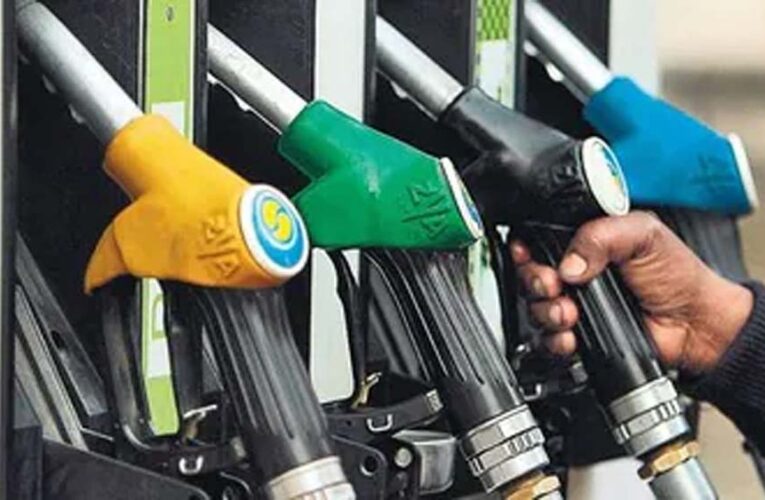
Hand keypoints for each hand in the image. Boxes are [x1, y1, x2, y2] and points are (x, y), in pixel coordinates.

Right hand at [511, 211, 752, 373]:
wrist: (694, 323)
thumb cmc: (677, 274)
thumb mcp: (643, 234)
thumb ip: (601, 235)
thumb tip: (568, 262)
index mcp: (585, 242)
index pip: (539, 239)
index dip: (526, 247)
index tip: (528, 253)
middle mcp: (574, 272)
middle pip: (530, 275)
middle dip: (535, 281)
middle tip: (554, 285)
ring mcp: (574, 304)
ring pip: (535, 308)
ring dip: (547, 312)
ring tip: (570, 312)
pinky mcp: (578, 335)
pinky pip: (548, 339)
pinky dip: (555, 339)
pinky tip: (573, 335)